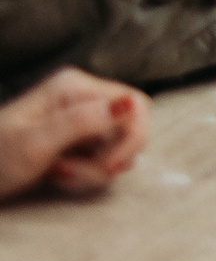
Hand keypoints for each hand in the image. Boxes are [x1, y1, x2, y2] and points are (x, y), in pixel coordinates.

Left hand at [0, 71, 149, 201]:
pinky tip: (58, 174)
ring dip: (93, 170)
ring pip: (118, 147)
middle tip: (76, 172)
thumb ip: (83, 121)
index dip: (132, 136)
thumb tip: (131, 103)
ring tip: (58, 174)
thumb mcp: (36, 143)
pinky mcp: (78, 140)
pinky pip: (102, 158)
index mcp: (75, 87)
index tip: (111, 165)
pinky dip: (85, 173)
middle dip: (110, 157)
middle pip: (130, 126)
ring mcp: (81, 119)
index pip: (135, 103)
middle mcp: (83, 97)